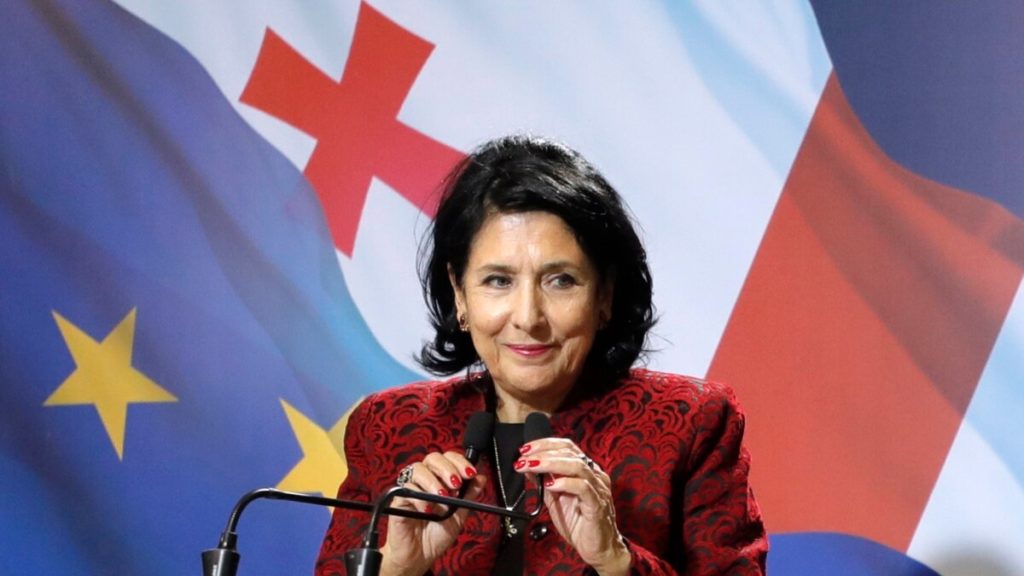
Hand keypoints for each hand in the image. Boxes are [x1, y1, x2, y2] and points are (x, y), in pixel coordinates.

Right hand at [381, 451, 486, 575]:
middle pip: (433, 458)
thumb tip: (481, 477)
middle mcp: (425, 479)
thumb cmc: (437, 535)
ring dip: (433, 481)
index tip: (470, 473)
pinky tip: (427, 510)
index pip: (448, 459)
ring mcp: (410, 488)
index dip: (459, 461)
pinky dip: (419, 498)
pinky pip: (406, 489)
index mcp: (440, 479)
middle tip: (456, 484)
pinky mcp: (397, 500)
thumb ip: (468, 496)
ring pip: (418, 469)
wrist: (420, 556)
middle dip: (447, 468)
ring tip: (443, 497)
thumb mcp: (459, 515)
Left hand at [516, 439, 630, 575]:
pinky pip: (583, 488)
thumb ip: (544, 483)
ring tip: (532, 466)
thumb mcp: (555, 500)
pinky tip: (550, 484)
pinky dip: (565, 483)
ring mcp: (598, 489)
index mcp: (585, 471)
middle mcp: (594, 476)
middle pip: (570, 452)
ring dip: (550, 463)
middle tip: (524, 458)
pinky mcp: (598, 505)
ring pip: (576, 465)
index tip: (526, 449)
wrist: (598, 550)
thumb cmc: (579, 525)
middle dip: (543, 453)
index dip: (545, 444)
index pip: (567, 447)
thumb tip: (528, 467)